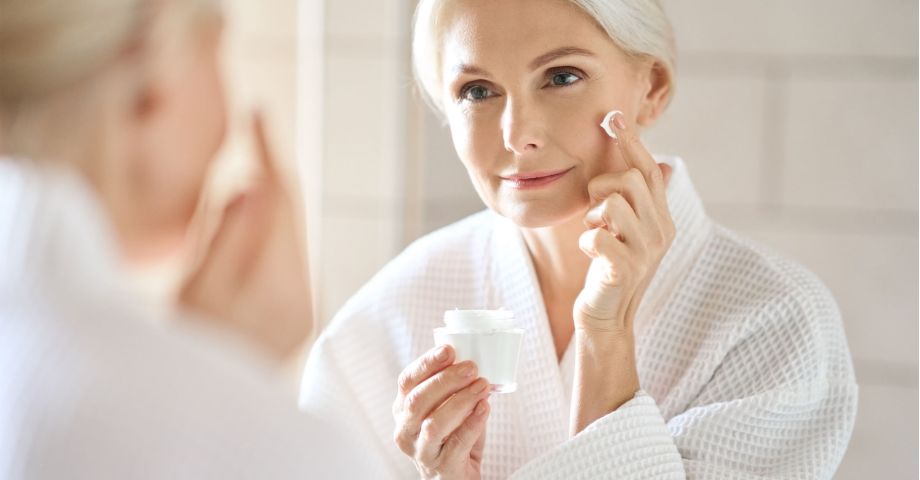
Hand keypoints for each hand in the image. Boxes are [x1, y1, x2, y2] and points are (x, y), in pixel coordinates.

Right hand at [178, 113, 312, 361]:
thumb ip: (227, 235)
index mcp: (277, 285)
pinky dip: (269, 233)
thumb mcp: (197, 288)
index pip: (280, 200)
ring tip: (247, 175)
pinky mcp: (297, 315)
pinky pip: (287, 258)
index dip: (270, 151)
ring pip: (290, 235)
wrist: (206, 410)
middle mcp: (301, 294)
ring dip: (270, 203)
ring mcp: (303, 306)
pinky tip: (251, 223)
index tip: (258, 111)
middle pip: (291, 215)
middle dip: (271, 174)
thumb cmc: (189, 347)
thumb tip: (253, 184)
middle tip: (255, 133)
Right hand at [392, 345, 491, 479]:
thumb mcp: (446, 408)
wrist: (456, 477)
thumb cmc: (452, 436)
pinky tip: (485, 408)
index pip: (407, 382)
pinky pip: (457, 443)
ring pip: (433, 424)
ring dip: (460, 401)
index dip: (426, 363)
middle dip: (445, 380)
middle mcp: (405, 431)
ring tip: (482, 386)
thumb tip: (472, 359)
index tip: (448, 350)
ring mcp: (421, 452)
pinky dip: (472, 423)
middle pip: (417, 401)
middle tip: (471, 367)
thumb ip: (453, 388)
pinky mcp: (442, 468)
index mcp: (403, 409)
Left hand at [576, 110, 674, 334]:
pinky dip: (586, 241)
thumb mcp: (628, 231)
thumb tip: (665, 163)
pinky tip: (591, 254)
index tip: (613, 116)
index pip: (650, 170)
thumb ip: (639, 200)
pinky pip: (597, 235)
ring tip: (596, 234)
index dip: (632, 142)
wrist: (607, 317)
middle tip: (596, 212)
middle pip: (630, 179)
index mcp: (662, 218)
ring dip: (594, 216)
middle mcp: (660, 231)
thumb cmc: (611, 269)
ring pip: (613, 203)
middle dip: (602, 187)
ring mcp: (645, 251)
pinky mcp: (625, 269)